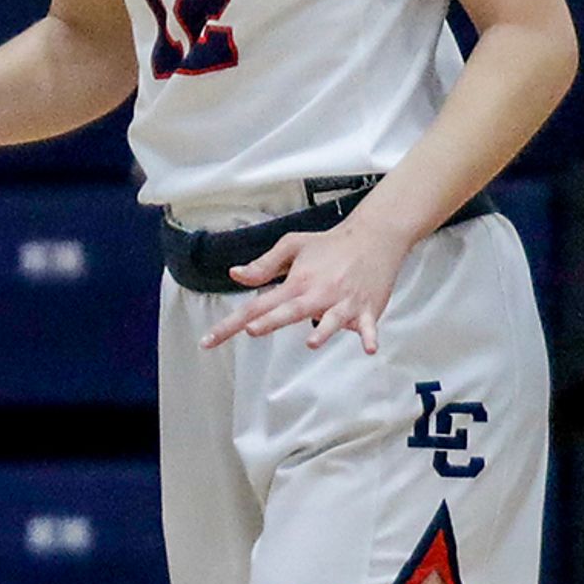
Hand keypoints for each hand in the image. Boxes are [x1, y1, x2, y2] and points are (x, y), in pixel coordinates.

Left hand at [202, 215, 412, 351]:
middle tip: (252, 330)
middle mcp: (318, 293)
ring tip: (313, 342)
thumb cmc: (329, 244)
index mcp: (297, 282)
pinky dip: (370, 335)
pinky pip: (369, 325)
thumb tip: (236, 275)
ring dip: (323, 330)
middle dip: (271, 321)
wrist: (374, 236)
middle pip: (291, 311)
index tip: (208, 341)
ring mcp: (344, 302)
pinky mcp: (367, 309)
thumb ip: (263, 265)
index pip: (258, 305)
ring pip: (332, 319)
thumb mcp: (292, 245)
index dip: (231, 324)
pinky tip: (369, 347)